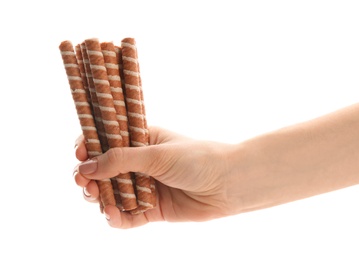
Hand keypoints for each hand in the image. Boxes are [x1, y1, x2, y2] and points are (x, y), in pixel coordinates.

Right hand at [73, 126, 238, 228]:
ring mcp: (145, 186)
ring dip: (100, 197)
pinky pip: (128, 216)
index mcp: (141, 141)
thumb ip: (120, 160)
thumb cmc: (196, 159)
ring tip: (97, 197)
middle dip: (90, 176)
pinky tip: (112, 215)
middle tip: (83, 181)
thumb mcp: (156, 154)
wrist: (228, 184)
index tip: (80, 154)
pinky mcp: (152, 209)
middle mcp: (140, 163)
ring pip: (112, 194)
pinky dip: (117, 218)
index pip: (107, 141)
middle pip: (104, 170)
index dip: (90, 147)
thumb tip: (85, 166)